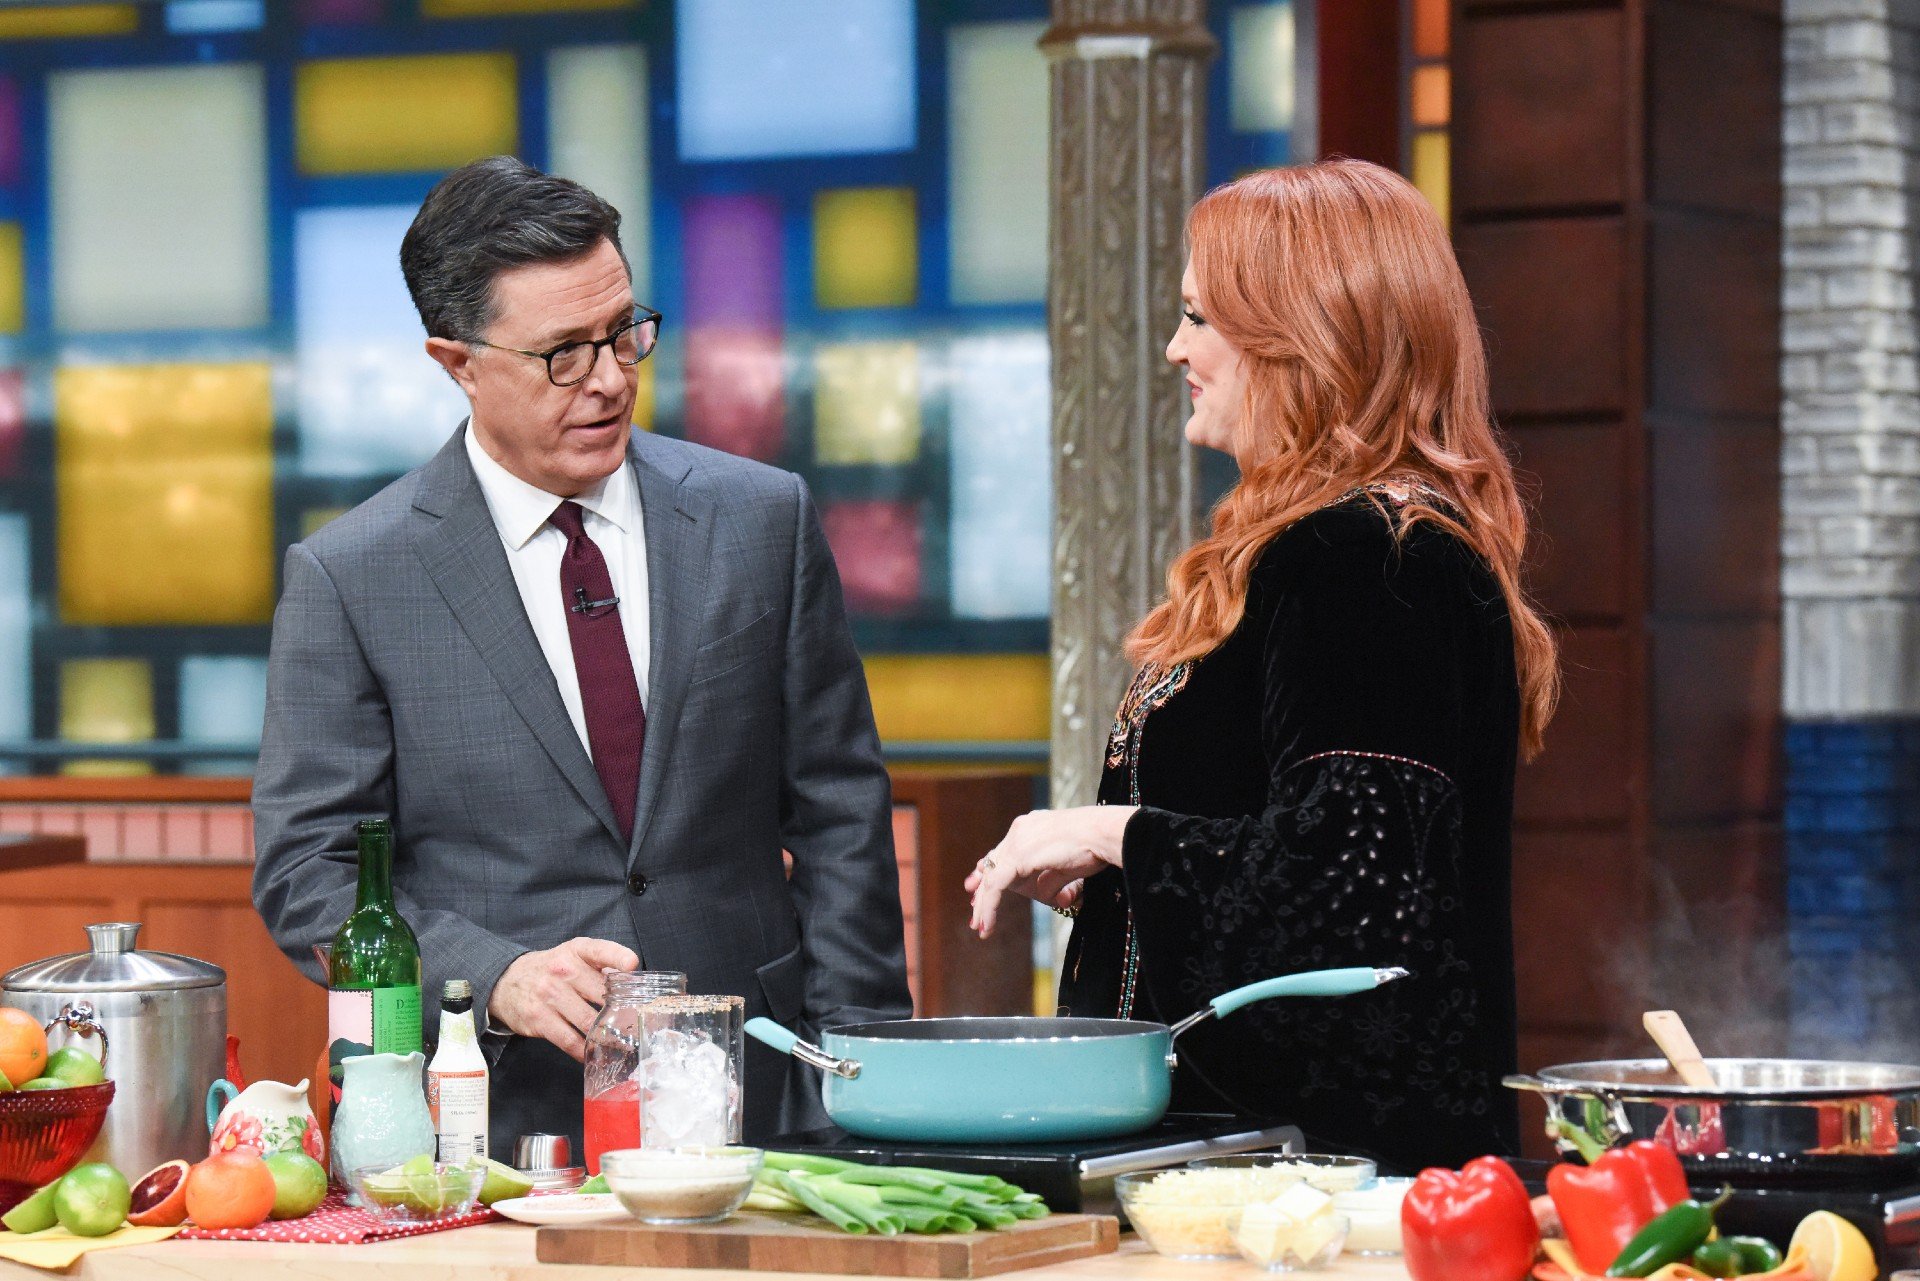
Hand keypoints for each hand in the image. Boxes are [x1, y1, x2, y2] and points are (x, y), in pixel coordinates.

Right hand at [487, 937, 637, 1059]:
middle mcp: (562, 970)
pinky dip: (583, 1050)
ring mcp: (549, 995)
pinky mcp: (539, 1019)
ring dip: (606, 1036)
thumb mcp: (572, 956)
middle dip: (621, 1011)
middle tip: (636, 1024)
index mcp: (575, 951)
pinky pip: (569, 1040)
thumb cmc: (550, 970)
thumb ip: (600, 966)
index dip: (618, 957)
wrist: (505, 982)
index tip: (632, 965)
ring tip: (621, 1044)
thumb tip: (631, 982)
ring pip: (588, 1021)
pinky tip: (592, 1054)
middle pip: (600, 993)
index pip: (599, 950)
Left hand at [966, 806, 1136, 937]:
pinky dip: (989, 905)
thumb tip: (1049, 898)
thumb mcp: (1067, 868)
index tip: (979, 890)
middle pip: (993, 863)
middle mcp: (1020, 830)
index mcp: (1030, 827)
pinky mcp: (1018, 855)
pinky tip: (987, 923)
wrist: (1103, 833)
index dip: (991, 872)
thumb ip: (1052, 880)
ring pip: (991, 876)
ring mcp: (1017, 840)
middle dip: (982, 889)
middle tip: (974, 911)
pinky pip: (996, 885)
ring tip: (979, 926)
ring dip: (984, 903)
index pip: (1004, 852)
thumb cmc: (1094, 847)